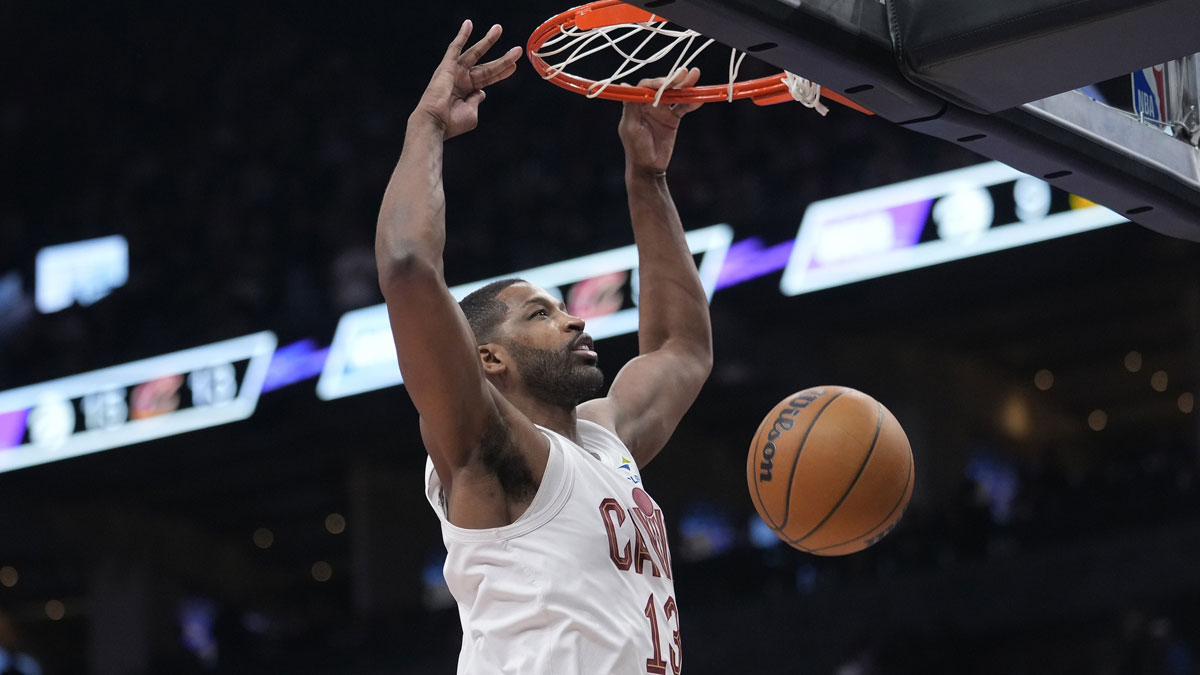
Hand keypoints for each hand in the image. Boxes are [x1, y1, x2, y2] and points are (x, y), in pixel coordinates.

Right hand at [414, 20, 522, 138]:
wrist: (436, 123)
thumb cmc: (452, 122)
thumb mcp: (472, 113)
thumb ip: (477, 100)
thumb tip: (482, 92)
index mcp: (468, 92)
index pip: (489, 78)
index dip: (502, 72)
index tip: (514, 66)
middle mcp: (462, 80)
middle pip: (487, 66)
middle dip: (502, 59)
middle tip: (517, 50)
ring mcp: (455, 72)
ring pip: (475, 53)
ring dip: (487, 41)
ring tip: (499, 29)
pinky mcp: (447, 66)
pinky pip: (455, 48)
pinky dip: (462, 36)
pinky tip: (468, 24)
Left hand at [618, 68, 702, 173]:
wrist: (649, 168)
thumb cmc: (636, 149)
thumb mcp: (631, 127)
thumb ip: (631, 106)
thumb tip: (624, 84)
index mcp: (636, 104)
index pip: (646, 86)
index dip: (656, 82)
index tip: (665, 84)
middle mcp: (649, 104)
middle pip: (662, 87)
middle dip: (674, 79)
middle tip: (685, 73)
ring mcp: (662, 111)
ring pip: (674, 94)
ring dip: (685, 85)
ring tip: (695, 74)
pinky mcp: (672, 119)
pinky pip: (683, 107)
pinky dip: (691, 102)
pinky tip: (700, 98)